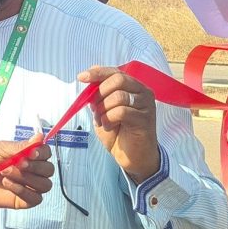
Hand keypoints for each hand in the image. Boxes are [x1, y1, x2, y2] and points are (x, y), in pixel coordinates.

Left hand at [0, 139, 54, 208]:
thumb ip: (20, 146)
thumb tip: (40, 137)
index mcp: (26, 156)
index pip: (46, 154)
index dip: (43, 153)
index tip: (31, 153)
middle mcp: (30, 171)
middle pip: (48, 170)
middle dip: (34, 166)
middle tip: (17, 163)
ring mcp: (27, 186)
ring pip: (44, 185)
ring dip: (26, 177)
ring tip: (5, 172)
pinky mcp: (21, 201)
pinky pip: (35, 198)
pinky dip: (22, 190)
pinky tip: (7, 184)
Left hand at [78, 65, 160, 182]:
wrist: (132, 156)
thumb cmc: (118, 132)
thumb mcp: (103, 109)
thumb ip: (98, 92)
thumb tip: (90, 73)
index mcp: (133, 87)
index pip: (115, 72)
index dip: (97, 73)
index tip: (81, 77)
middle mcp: (143, 92)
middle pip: (118, 80)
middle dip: (100, 93)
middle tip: (94, 108)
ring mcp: (147, 105)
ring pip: (118, 96)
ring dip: (103, 109)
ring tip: (102, 120)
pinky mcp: (146, 119)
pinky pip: (121, 112)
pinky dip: (109, 119)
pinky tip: (109, 127)